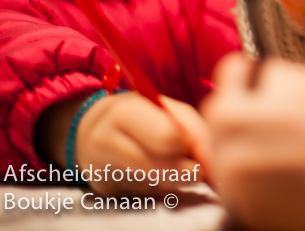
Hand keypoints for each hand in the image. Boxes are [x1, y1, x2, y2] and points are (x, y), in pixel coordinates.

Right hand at [37, 92, 205, 195]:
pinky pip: (143, 194)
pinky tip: (158, 176)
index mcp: (126, 109)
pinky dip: (159, 188)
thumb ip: (192, 129)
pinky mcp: (103, 186)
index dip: (194, 149)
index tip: (205, 154)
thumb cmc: (143, 116)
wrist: (91, 129)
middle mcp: (105, 136)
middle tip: (197, 168)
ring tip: (181, 170)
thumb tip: (213, 158)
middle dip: (187, 170)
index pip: (168, 137)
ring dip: (175, 180)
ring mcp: (99, 164)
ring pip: (153, 184)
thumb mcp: (168, 110)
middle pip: (160, 166)